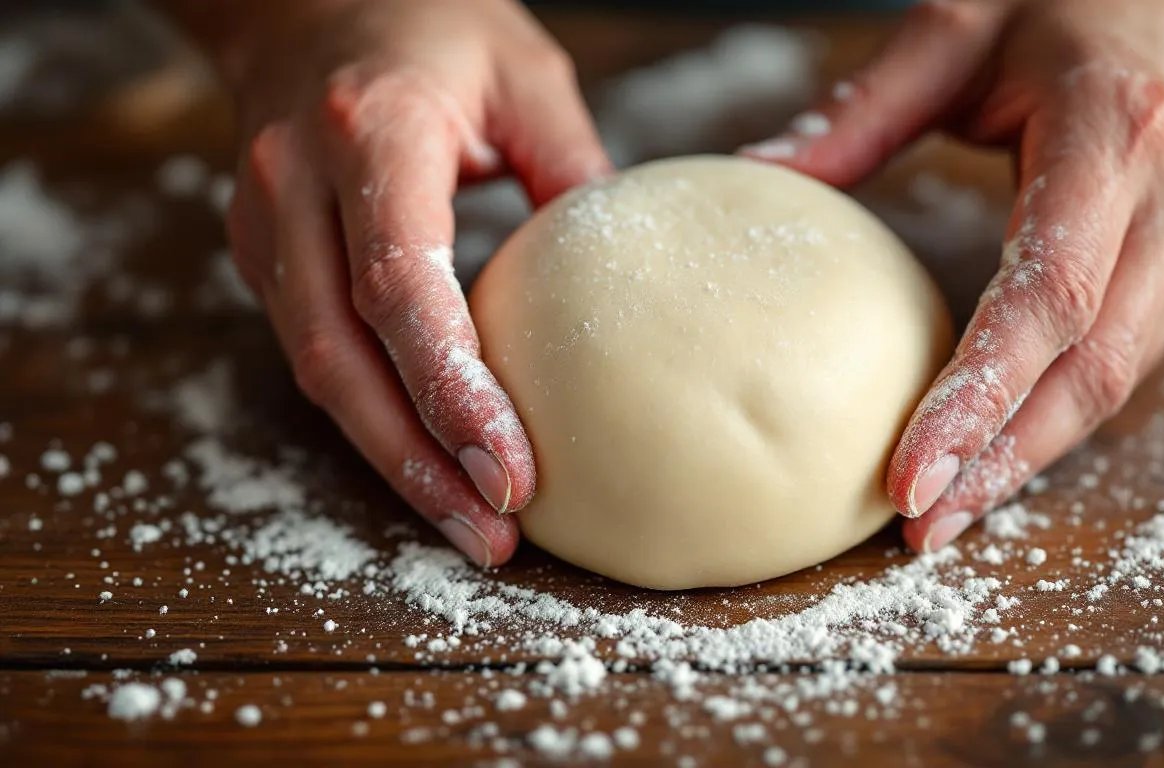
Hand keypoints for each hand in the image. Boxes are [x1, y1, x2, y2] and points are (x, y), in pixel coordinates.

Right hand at [175, 0, 609, 565]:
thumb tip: (632, 283)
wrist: (301, 1)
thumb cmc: (427, 25)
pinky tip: (431, 464)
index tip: (513, 468)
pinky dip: (374, 420)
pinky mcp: (264, 257)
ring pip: (319, 374)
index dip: (452, 391)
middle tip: (495, 535)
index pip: (399, 288)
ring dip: (394, 462)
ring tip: (472, 528)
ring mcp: (264, 227)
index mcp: (369, 134)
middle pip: (342, 360)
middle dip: (419, 462)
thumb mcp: (525, 74)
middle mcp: (294, 187)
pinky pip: (317, 355)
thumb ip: (575, 171)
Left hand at [746, 0, 1163, 550]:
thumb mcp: (957, 28)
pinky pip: (1119, 365)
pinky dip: (1050, 421)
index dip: (979, 399)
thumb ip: (861, 109)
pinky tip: (991, 458)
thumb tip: (758, 174)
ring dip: (1024, 459)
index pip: (1049, 300)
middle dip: (999, 461)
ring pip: (1111, 386)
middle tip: (915, 531)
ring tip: (942, 518)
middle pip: (1088, 371)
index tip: (910, 476)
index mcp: (1118, 137)